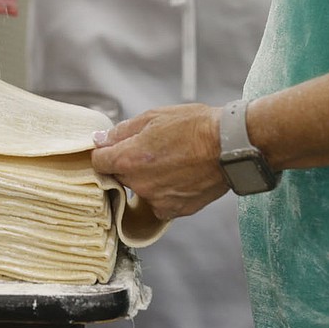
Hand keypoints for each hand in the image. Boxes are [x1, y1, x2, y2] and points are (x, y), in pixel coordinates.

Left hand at [91, 104, 228, 219]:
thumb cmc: (194, 126)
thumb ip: (122, 131)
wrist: (230, 145)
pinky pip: (158, 203)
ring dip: (146, 179)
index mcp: (128, 158)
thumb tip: (99, 140)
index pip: (98, 162)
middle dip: (127, 165)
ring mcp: (156, 200)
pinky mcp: (174, 210)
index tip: (113, 150)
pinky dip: (164, 192)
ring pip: (139, 190)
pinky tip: (179, 177)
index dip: (104, 153)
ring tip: (169, 163)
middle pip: (118, 177)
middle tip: (150, 152)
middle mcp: (139, 184)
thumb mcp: (153, 117)